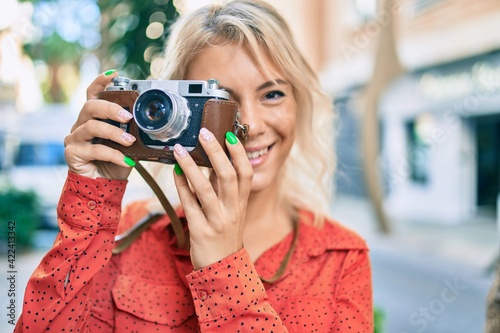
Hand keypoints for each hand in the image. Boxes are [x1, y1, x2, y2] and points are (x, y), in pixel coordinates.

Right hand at [64, 71, 135, 179]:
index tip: (113, 75)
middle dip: (110, 108)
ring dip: (113, 133)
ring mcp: (74, 138)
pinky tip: (125, 160)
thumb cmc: (114, 163)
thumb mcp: (127, 145)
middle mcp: (81, 124)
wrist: (101, 187)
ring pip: (91, 126)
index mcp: (94, 117)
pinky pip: (94, 149)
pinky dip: (112, 154)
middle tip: (128, 117)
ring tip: (129, 140)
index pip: (93, 94)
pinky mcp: (72, 153)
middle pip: (90, 106)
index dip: (100, 82)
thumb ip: (132, 133)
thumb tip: (153, 126)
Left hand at [173, 128, 252, 269]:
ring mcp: (217, 221)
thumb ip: (224, 189)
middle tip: (204, 133)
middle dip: (216, 152)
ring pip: (205, 189)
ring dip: (192, 166)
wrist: (223, 270)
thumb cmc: (225, 236)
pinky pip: (189, 204)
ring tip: (179, 149)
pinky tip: (175, 171)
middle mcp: (232, 210)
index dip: (239, 153)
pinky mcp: (200, 231)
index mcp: (241, 203)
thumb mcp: (231, 212)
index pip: (246, 174)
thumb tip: (213, 161)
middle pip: (228, 176)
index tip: (229, 134)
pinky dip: (181, 186)